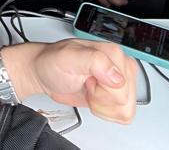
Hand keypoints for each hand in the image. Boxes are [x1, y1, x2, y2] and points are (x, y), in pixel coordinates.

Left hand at [14, 40, 136, 123]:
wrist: (43, 73)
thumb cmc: (52, 62)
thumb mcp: (69, 57)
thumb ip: (95, 62)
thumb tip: (117, 77)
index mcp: (114, 54)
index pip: (123, 88)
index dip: (102, 90)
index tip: (88, 79)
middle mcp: (120, 67)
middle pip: (125, 101)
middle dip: (102, 99)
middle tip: (86, 83)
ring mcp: (119, 82)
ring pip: (125, 110)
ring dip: (103, 106)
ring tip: (88, 89)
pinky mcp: (114, 95)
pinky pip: (122, 115)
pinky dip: (104, 111)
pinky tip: (93, 97)